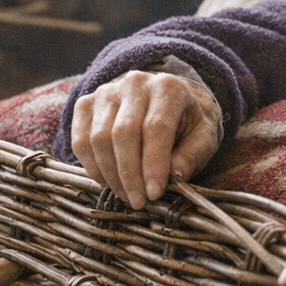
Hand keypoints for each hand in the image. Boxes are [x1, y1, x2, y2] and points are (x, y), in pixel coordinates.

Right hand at [69, 70, 221, 208]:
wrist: (169, 98)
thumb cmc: (189, 121)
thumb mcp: (204, 137)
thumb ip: (191, 156)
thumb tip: (170, 178)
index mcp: (168, 88)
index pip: (155, 127)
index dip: (153, 164)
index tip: (154, 193)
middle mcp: (134, 84)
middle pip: (123, 133)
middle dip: (130, 174)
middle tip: (139, 201)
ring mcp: (106, 92)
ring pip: (99, 138)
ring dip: (111, 174)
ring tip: (127, 195)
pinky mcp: (86, 104)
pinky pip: (81, 140)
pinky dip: (92, 167)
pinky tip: (109, 181)